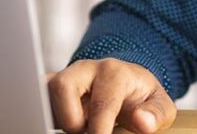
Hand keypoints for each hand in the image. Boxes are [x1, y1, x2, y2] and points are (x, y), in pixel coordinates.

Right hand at [46, 59, 176, 133]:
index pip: (102, 102)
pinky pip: (37, 98)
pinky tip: (62, 125)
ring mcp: (65, 76)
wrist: (129, 85)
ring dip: (58, 118)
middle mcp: (86, 69)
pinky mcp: (50, 88)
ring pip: (44, 93)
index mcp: (115, 72)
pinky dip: (46, 116)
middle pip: (62, 87)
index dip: (98, 129)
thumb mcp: (159, 105)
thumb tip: (142, 122)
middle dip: (72, 120)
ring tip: (79, 127)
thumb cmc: (142, 98)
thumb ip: (155, 114)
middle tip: (87, 131)